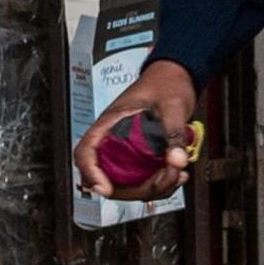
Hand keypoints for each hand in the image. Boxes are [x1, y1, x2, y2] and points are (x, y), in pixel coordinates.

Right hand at [71, 57, 198, 199]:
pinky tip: (177, 173)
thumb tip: (178, 160)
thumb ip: (174, 133)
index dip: (90, 174)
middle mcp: (114, 140)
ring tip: (178, 174)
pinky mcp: (142, 156)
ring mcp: (127, 150)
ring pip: (128, 183)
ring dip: (153, 187)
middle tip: (167, 177)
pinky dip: (160, 183)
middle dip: (137, 187)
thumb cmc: (166, 83)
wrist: (177, 76)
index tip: (104, 188)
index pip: (86, 153)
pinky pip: (144, 179)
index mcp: (110, 124)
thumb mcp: (173, 105)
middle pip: (108, 177)